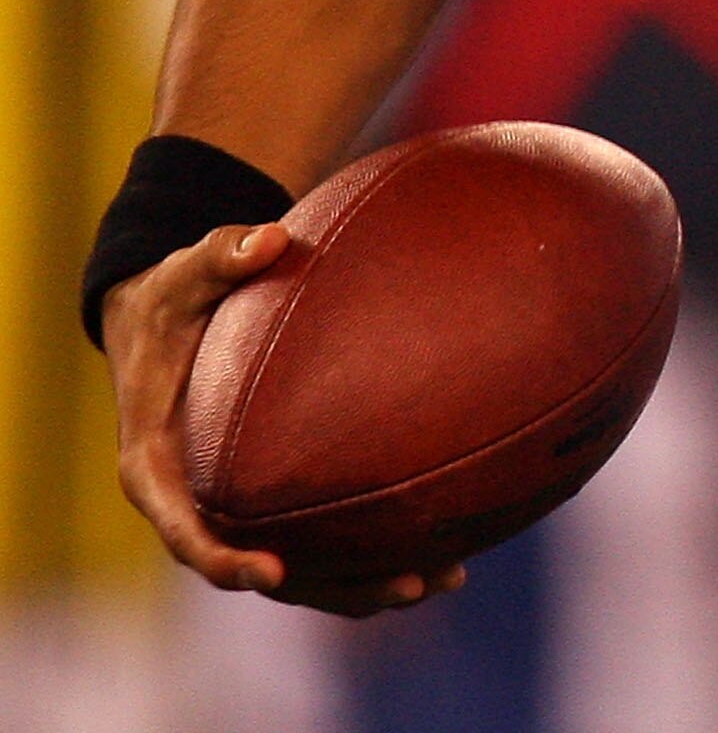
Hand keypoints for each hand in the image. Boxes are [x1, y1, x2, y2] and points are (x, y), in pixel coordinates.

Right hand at [102, 225, 465, 616]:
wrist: (171, 312)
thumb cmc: (178, 294)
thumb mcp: (188, 271)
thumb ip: (222, 255)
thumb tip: (270, 237)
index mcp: (157, 465)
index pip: (185, 530)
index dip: (224, 560)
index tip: (271, 574)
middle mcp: (197, 500)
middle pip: (260, 567)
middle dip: (329, 587)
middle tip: (404, 584)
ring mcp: (238, 504)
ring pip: (303, 568)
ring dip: (368, 582)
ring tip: (448, 577)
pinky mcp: (276, 494)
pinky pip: (325, 535)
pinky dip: (377, 546)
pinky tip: (452, 542)